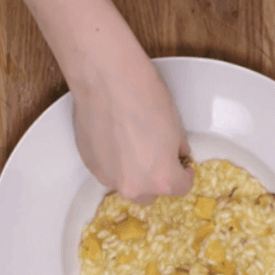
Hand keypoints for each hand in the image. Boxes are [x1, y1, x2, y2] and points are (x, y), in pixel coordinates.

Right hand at [69, 40, 192, 203]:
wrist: (108, 81)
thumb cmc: (145, 100)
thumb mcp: (176, 128)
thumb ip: (176, 149)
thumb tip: (177, 154)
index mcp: (162, 179)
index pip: (180, 189)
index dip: (185, 175)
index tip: (183, 166)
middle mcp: (134, 185)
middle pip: (151, 194)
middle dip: (157, 179)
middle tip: (159, 158)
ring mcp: (108, 176)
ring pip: (127, 184)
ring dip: (134, 173)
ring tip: (135, 147)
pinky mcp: (89, 163)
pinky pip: (108, 171)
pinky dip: (115, 162)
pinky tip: (117, 140)